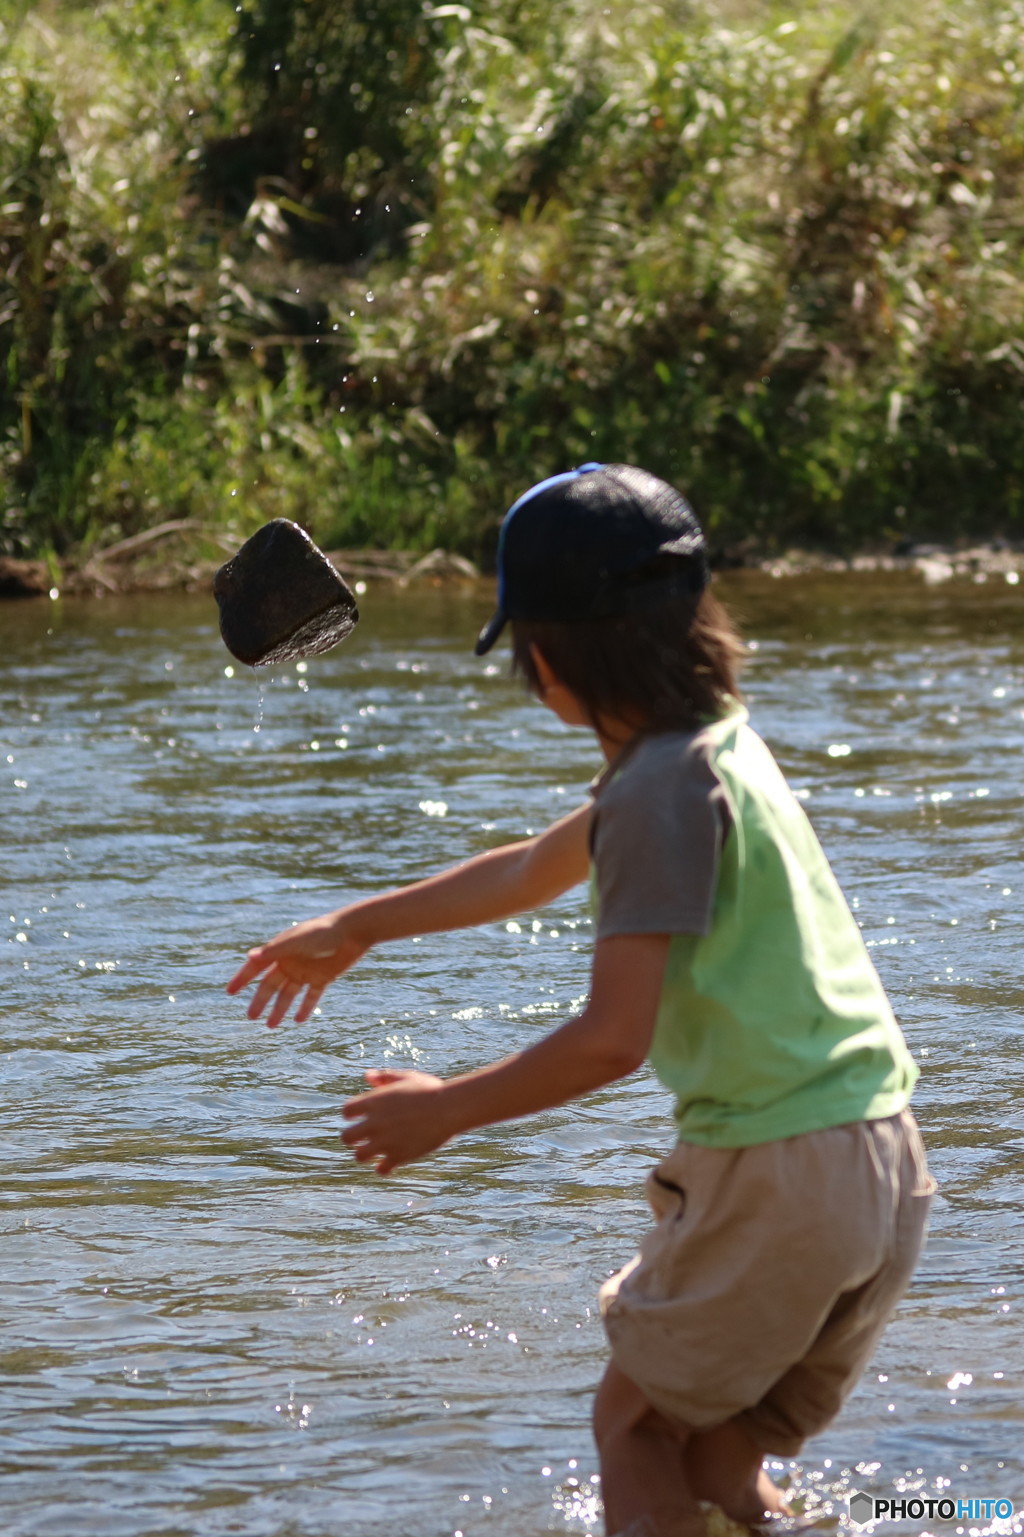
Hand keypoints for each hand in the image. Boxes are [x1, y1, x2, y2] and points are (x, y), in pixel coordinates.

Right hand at [226, 912, 367, 1026]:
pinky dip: (305, 1008)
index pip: (256, 967)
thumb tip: (249, 956)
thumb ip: (275, 950)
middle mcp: (291, 961)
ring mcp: (306, 970)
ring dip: (280, 1009)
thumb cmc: (323, 932)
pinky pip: (311, 996)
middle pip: (271, 984)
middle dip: (260, 1000)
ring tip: (270, 1026)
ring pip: (289, 994)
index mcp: (281, 950)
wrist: (353, 931)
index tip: (230, 992)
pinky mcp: (323, 977)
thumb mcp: (298, 942)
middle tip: (250, 1017)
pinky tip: (298, 1020)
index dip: (242, 978)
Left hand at [341, 1069, 451, 1173]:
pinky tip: (393, 1161)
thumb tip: (368, 1076)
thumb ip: (385, 1077)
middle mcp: (374, 1123)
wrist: (449, 1108)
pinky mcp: (399, 1156)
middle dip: (353, 1138)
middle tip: (365, 1137)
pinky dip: (385, 1167)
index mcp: (374, 1102)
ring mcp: (385, 1141)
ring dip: (366, 1154)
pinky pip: (381, 1170)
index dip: (352, 1114)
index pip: (346, 1112)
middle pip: (346, 1137)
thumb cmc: (430, 1090)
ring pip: (359, 1156)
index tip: (361, 1116)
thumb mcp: (406, 1077)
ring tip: (378, 1150)